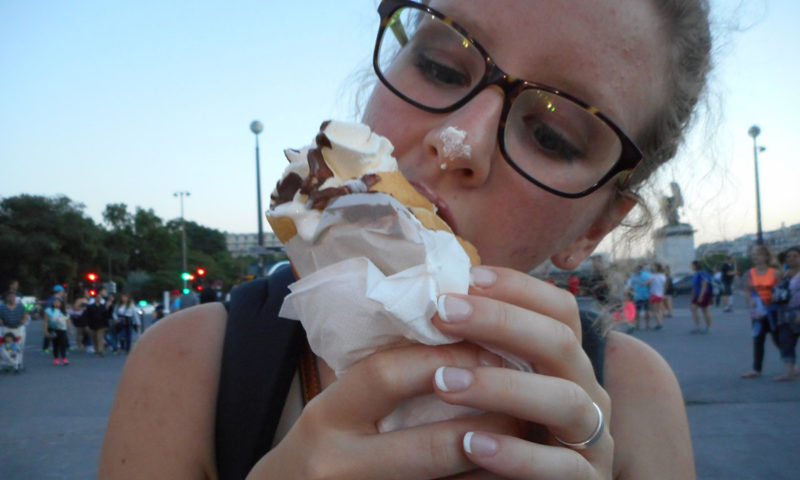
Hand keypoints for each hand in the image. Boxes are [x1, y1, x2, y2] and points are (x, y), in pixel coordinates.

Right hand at [247, 343, 523, 478]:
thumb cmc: (322, 444)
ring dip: (498, 458)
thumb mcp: (336, 404)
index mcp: (327, 417)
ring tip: (528, 430)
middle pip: (432, 444)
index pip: (388, 376)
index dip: (443, 357)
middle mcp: (339, 465)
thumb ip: (382, 376)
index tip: (488, 344)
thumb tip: (458, 330)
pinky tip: (508, 468)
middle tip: (525, 391)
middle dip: (488, 417)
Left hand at [430, 266, 613, 478]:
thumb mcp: (499, 386)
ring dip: (504, 386)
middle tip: (443, 313)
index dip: (519, 287)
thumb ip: (481, 350)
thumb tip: (434, 300)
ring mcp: (591, 439)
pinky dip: (518, 455)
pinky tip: (472, 444)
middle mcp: (585, 392)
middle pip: (560, 342)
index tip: (467, 277)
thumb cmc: (505, 435)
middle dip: (501, 322)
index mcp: (566, 364)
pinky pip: (561, 468)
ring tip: (446, 382)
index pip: (559, 310)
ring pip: (566, 400)